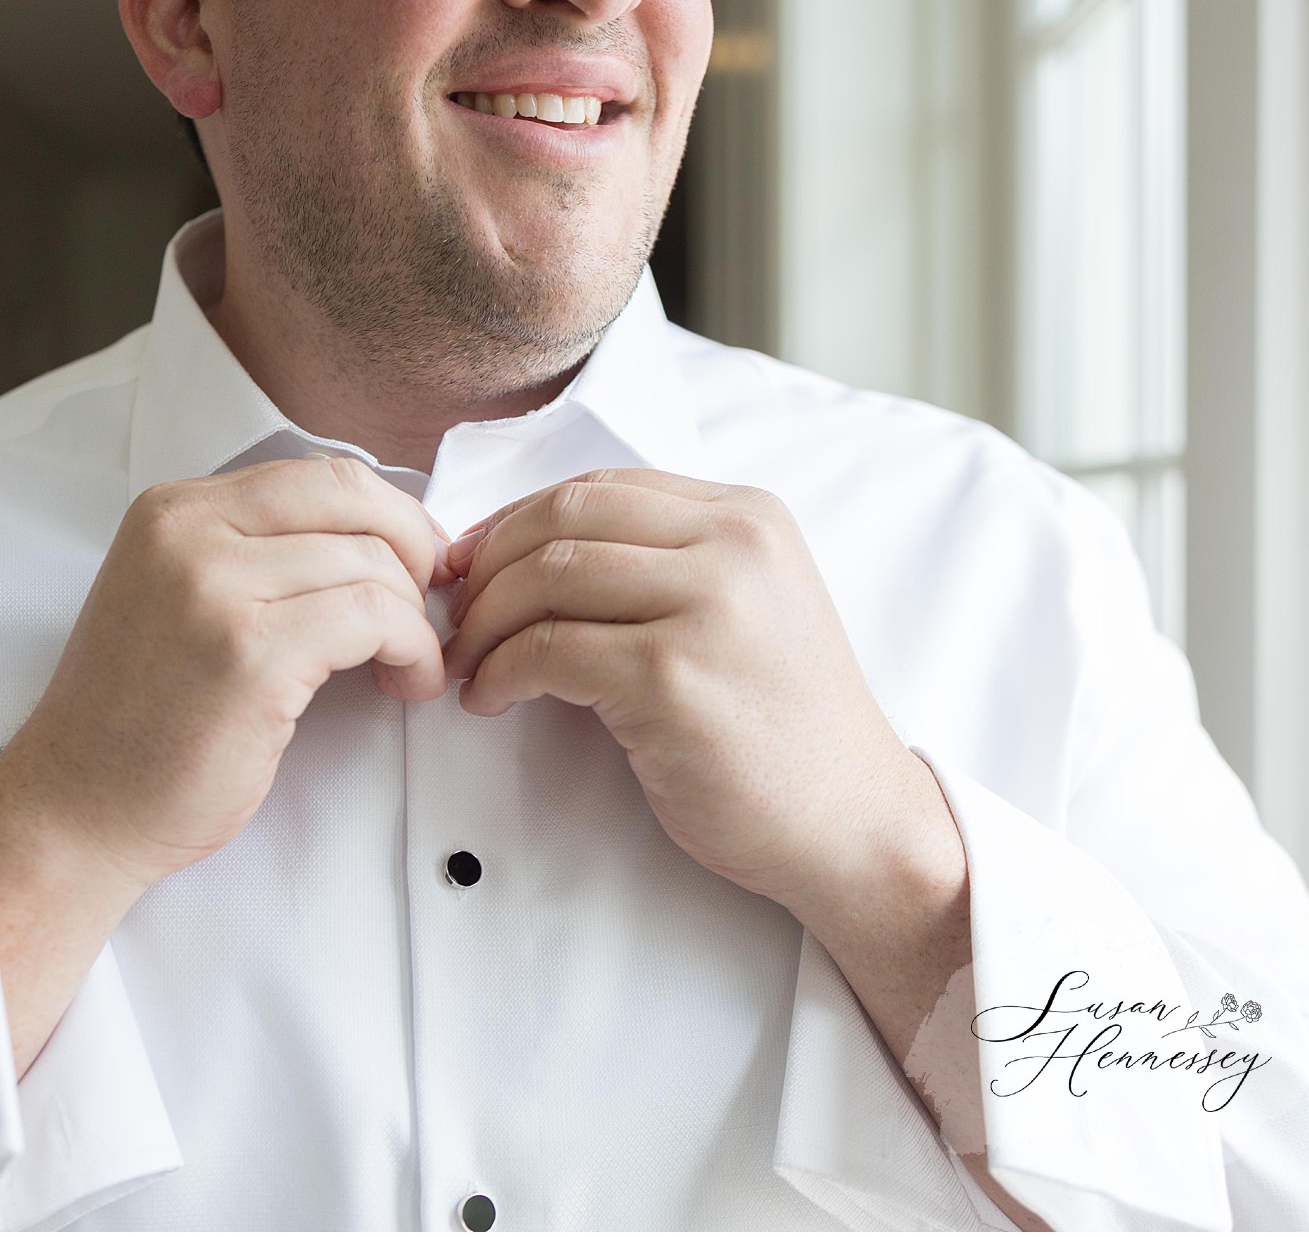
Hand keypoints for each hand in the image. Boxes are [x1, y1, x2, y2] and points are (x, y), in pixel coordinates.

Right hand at [0, 456, 451, 890]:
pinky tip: (406, 682)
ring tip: (408, 665)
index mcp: (172, 511)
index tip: (413, 563)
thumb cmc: (139, 720)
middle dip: (414, 547)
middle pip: (352, 497)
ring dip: (414, 617)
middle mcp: (188, 533)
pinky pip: (374, 618)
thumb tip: (375, 536)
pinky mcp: (251, 654)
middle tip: (428, 604)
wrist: (77, 808)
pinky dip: (412, 649)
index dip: (386, 514)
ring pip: (371, 562)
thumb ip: (254, 554)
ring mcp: (216, 588)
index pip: (316, 474)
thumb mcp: (178, 598)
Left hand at [438, 468, 954, 913]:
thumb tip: (526, 553)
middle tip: (456, 610)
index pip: (599, 487)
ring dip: (485, 622)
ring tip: (470, 663)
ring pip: (545, 578)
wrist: (852, 822)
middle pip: (563, 518)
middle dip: (489, 562)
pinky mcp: (671, 676)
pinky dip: (500, 673)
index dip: (516, 520)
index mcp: (748, 516)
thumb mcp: (745, 608)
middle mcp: (733, 546)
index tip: (473, 561)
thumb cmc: (782, 728)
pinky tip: (492, 699)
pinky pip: (547, 651)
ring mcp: (706, 607)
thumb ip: (663, 565)